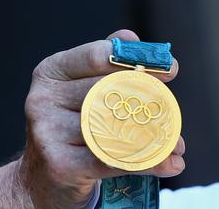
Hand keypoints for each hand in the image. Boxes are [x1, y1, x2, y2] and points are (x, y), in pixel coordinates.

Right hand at [5, 30, 184, 208]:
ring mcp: (48, 133)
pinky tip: (170, 163)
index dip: (139, 60)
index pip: (98, 56)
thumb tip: (131, 38)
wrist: (42, 179)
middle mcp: (44, 99)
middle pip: (109, 91)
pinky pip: (114, 160)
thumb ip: (108, 61)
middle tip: (174, 112)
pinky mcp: (60, 166)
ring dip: (155, 137)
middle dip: (150, 100)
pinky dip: (148, 162)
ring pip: (115, 128)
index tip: (171, 69)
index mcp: (53, 71)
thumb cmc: (74, 124)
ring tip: (176, 143)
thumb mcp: (84, 86)